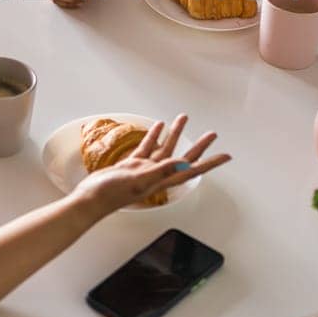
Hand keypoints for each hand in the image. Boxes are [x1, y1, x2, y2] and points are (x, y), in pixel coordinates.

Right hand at [71, 114, 230, 216]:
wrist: (92, 197)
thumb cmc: (112, 193)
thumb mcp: (139, 180)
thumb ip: (160, 171)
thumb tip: (182, 164)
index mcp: (162, 179)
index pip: (193, 169)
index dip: (211, 163)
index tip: (226, 156)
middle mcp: (157, 174)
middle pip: (184, 157)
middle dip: (199, 146)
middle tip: (212, 134)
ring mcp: (145, 169)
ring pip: (165, 149)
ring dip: (175, 134)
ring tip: (182, 118)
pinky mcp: (132, 165)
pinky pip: (147, 147)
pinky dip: (153, 136)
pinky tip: (157, 127)